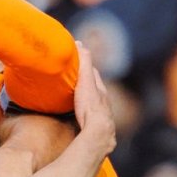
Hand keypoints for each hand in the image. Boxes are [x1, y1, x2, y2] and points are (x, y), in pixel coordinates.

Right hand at [71, 42, 114, 156]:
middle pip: (94, 89)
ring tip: (75, 99)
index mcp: (100, 89)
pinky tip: (79, 119)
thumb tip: (79, 43)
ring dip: (86, 100)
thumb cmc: (91, 106)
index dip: (85, 66)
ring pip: (94, 104)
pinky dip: (85, 114)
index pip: (92, 74)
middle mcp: (103, 101)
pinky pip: (90, 117)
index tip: (76, 61)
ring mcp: (101, 115)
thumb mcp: (85, 81)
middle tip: (74, 79)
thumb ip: (84, 63)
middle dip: (86, 83)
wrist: (98, 132)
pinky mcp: (97, 128)